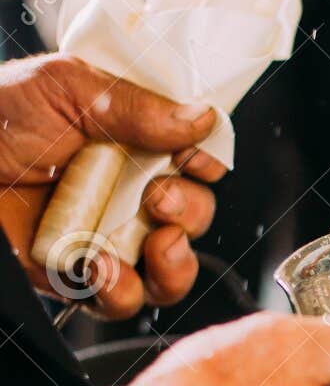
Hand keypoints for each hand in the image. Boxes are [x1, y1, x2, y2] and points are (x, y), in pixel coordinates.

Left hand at [0, 53, 220, 318]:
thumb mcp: (66, 87)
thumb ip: (136, 105)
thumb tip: (201, 118)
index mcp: (131, 139)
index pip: (194, 156)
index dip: (206, 162)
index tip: (200, 163)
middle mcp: (125, 190)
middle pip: (193, 214)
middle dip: (190, 211)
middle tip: (159, 199)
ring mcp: (105, 237)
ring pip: (171, 265)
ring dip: (175, 262)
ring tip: (154, 245)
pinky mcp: (79, 277)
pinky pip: (123, 298)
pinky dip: (121, 289)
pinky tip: (99, 267)